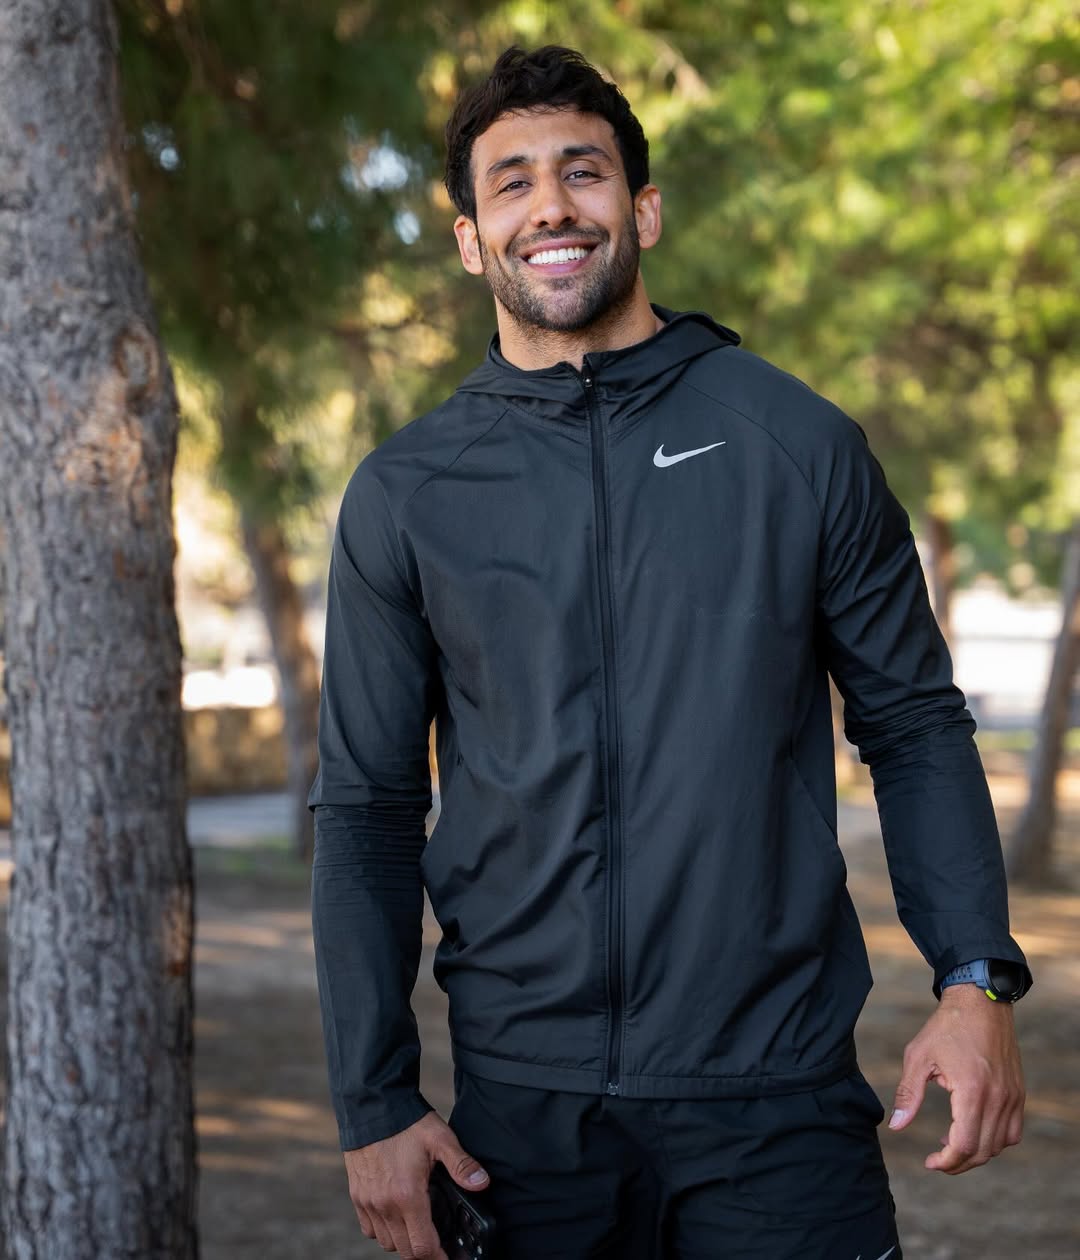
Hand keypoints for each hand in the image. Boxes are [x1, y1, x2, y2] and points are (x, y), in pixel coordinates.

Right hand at [343, 1111, 489, 1255]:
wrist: (372, 1105)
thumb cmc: (406, 1122)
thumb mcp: (440, 1139)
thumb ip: (462, 1165)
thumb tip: (482, 1183)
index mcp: (407, 1195)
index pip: (423, 1246)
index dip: (439, 1257)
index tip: (448, 1257)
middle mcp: (384, 1204)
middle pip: (405, 1251)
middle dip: (423, 1252)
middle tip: (438, 1243)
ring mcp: (368, 1202)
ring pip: (386, 1243)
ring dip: (403, 1242)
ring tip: (419, 1228)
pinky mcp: (357, 1195)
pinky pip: (369, 1229)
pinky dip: (383, 1231)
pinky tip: (396, 1217)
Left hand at [887, 983, 1024, 1173]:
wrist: (980, 1002)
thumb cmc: (946, 1026)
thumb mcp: (918, 1056)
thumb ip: (908, 1094)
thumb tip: (896, 1126)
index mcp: (973, 1091)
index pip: (964, 1145)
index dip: (947, 1161)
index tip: (929, 1162)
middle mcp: (998, 1098)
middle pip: (983, 1151)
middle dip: (958, 1163)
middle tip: (937, 1159)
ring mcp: (1012, 1097)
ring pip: (999, 1144)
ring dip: (976, 1152)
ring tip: (950, 1142)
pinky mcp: (1018, 1092)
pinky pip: (1012, 1131)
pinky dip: (995, 1140)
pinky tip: (973, 1128)